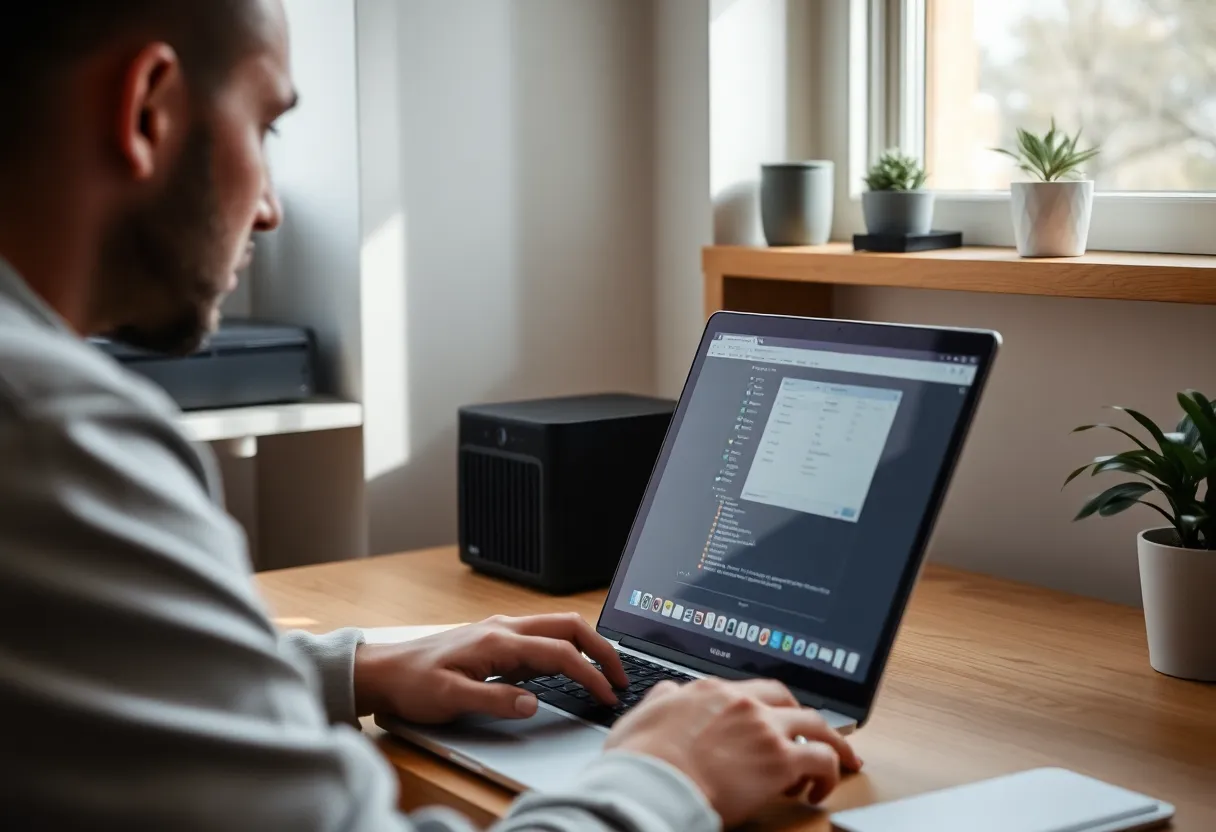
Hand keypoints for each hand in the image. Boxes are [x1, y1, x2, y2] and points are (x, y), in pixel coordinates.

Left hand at [353, 613, 628, 722]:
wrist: (384, 671)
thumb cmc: (413, 683)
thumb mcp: (451, 698)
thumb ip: (494, 699)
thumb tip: (533, 702)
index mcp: (498, 640)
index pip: (560, 653)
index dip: (590, 674)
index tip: (608, 694)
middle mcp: (504, 628)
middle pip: (569, 626)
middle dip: (601, 648)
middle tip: (619, 676)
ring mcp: (501, 630)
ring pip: (557, 628)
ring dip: (585, 647)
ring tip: (602, 674)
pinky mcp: (496, 639)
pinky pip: (540, 638)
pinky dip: (564, 650)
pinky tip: (566, 673)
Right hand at [605, 678, 861, 825]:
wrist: (652, 781)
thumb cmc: (641, 759)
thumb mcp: (643, 715)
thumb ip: (662, 699)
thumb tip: (669, 692)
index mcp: (710, 691)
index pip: (750, 690)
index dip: (765, 706)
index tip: (770, 719)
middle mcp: (742, 702)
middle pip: (788, 700)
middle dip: (802, 718)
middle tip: (810, 734)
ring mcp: (764, 729)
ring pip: (816, 725)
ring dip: (830, 742)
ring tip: (839, 760)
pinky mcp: (780, 760)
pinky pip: (823, 760)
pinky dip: (830, 772)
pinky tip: (820, 789)